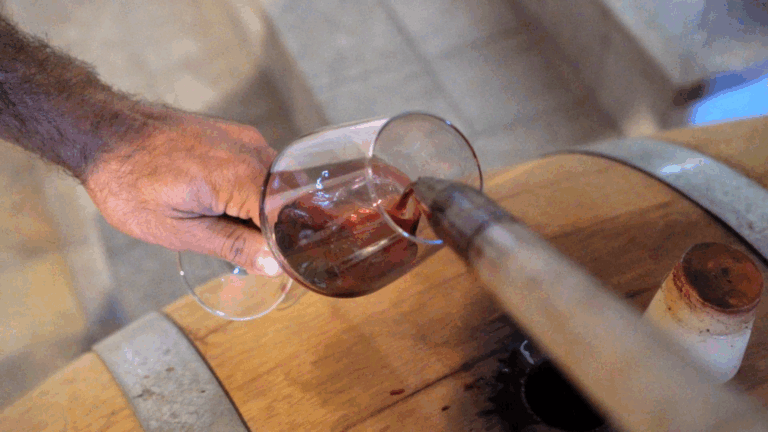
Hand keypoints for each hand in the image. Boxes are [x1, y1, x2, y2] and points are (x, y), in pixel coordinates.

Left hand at [83, 109, 281, 275]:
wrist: (105, 132)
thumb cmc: (130, 184)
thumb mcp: (178, 230)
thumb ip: (232, 245)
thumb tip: (274, 265)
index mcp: (240, 177)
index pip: (291, 217)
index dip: (290, 243)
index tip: (281, 263)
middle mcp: (252, 151)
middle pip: (290, 199)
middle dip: (278, 227)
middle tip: (250, 251)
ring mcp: (246, 139)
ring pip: (278, 183)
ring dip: (265, 209)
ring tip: (228, 225)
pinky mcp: (237, 134)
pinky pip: (262, 168)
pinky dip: (254, 189)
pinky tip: (224, 203)